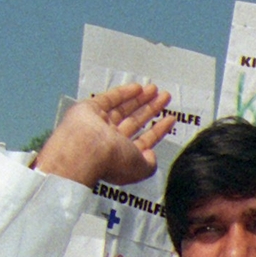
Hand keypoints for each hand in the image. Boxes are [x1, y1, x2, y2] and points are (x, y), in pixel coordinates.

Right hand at [35, 83, 175, 188]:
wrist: (85, 150)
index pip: (144, 141)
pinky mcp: (90, 109)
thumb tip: (151, 155)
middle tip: (164, 98)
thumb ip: (150, 164)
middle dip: (151, 109)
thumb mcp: (140, 169)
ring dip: (140, 99)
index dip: (158, 130)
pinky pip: (109, 99)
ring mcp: (100, 124)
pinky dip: (124, 93)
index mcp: (122, 156)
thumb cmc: (112, 161)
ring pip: (124, 108)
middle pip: (135, 121)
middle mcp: (111, 141)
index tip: (170, 119)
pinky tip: (138, 88)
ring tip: (155, 89)